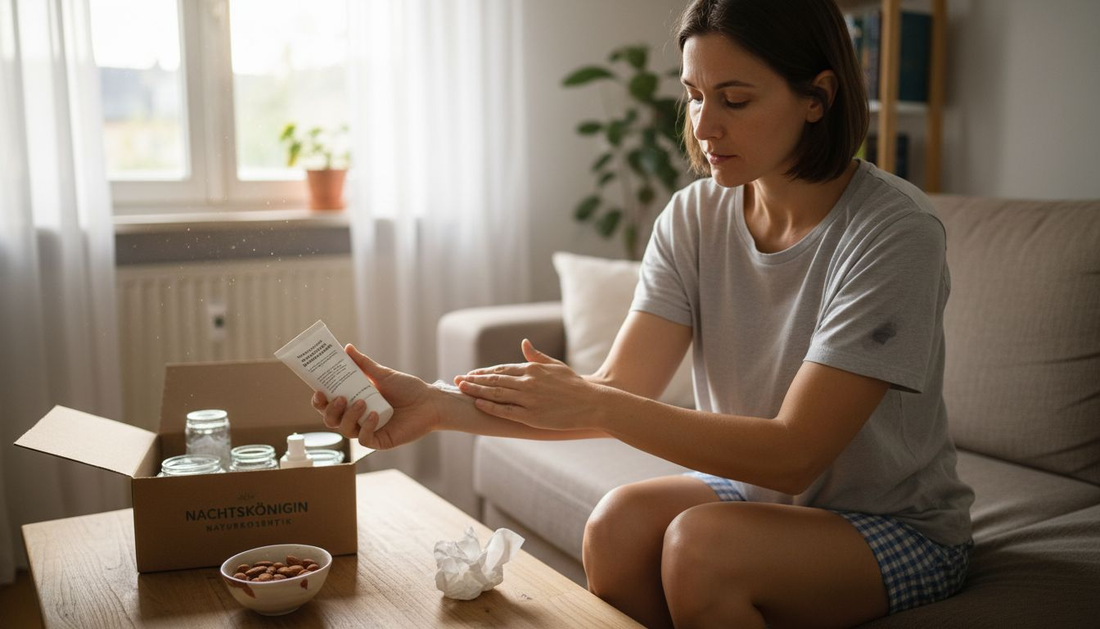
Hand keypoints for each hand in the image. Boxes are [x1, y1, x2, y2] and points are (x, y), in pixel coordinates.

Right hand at [311, 344, 440, 449]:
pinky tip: (373, 415)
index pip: (329, 405)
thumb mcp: (382, 374)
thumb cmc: (407, 388)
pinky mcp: (380, 441)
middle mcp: (357, 418)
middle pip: (331, 420)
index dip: (319, 401)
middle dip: (330, 410)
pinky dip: (366, 427)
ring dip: (349, 416)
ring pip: (345, 430)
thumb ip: (363, 364)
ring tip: (360, 402)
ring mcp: (368, 431)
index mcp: (353, 403)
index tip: (318, 390)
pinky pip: (365, 439)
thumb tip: (347, 348)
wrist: (429, 401)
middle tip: (338, 397)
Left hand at [453, 339, 601, 430]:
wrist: (592, 403)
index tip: (471, 373)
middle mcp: (528, 382)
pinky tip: (477, 402)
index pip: (502, 369)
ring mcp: (528, 399)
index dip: (484, 371)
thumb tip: (524, 342)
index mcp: (533, 369)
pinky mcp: (531, 416)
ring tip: (460, 389)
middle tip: (456, 380)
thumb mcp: (555, 366)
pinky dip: (489, 406)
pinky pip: (505, 410)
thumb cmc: (574, 385)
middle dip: (474, 379)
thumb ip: (537, 355)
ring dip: (476, 390)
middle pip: (494, 379)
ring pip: (496, 393)